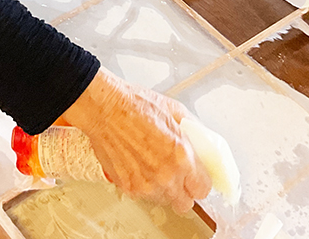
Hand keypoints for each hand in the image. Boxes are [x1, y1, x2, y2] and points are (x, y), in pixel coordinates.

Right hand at [62, 68, 210, 213]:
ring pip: (164, 200)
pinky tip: (139, 165)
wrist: (104, 109)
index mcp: (181, 156)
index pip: (203, 190)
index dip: (200, 182)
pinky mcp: (128, 187)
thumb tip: (203, 142)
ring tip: (153, 165)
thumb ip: (194, 132)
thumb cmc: (136, 105)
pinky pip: (144, 196)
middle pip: (185, 203)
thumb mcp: (175, 110)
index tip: (196, 177)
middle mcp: (165, 176)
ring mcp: (145, 185)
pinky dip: (144, 185)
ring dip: (163, 189)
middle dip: (183, 190)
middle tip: (177, 174)